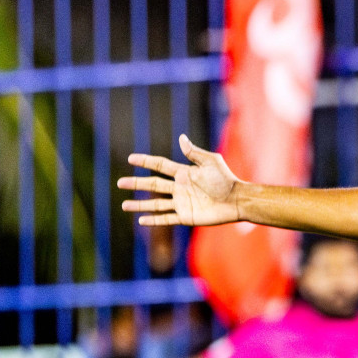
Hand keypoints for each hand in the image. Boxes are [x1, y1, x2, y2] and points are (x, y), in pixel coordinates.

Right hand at [119, 134, 242, 226]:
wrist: (237, 200)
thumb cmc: (226, 179)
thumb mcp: (210, 162)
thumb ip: (194, 152)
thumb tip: (181, 137)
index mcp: (184, 173)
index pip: (160, 166)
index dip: (146, 162)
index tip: (130, 158)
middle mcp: (180, 188)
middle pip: (153, 185)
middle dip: (136, 184)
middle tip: (119, 183)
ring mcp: (182, 203)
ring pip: (155, 204)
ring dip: (139, 205)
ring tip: (124, 204)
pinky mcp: (186, 216)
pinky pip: (166, 218)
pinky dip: (154, 220)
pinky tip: (141, 220)